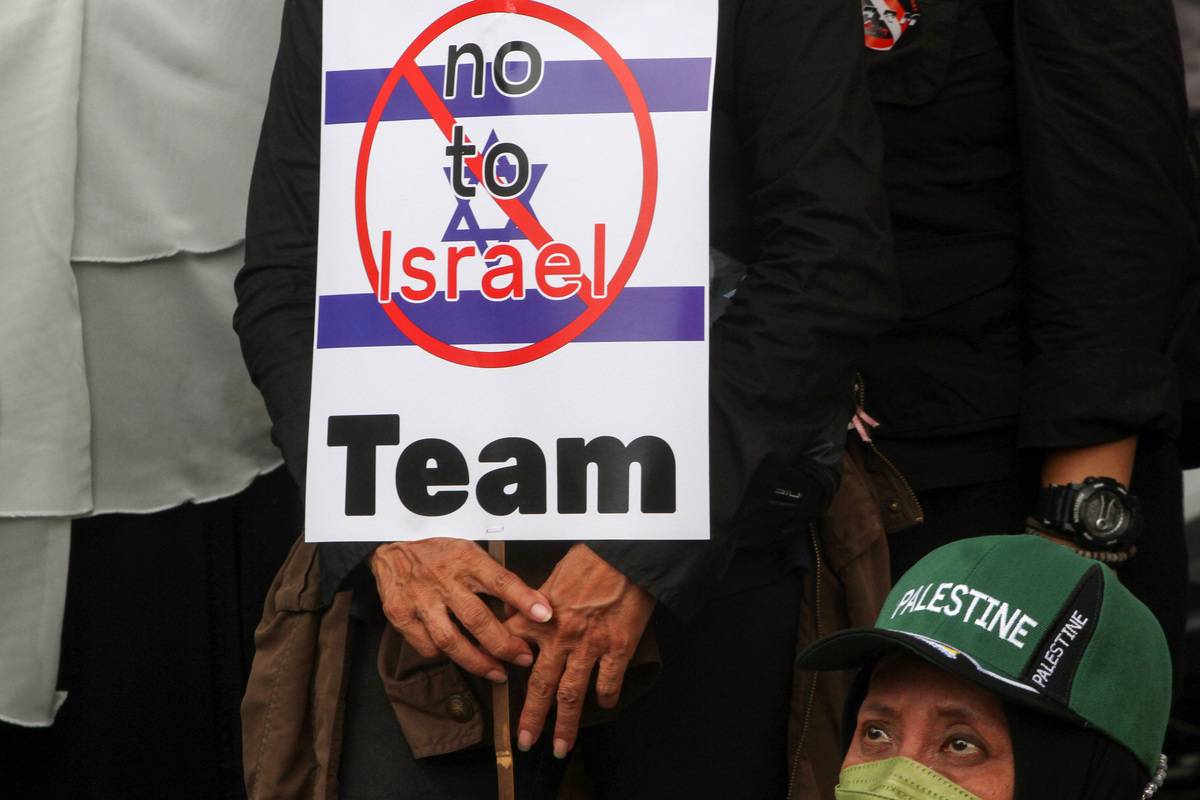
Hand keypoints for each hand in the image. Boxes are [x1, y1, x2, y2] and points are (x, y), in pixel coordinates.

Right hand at [370, 538, 552, 681]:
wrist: (392, 547)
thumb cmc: (440, 552)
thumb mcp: (470, 552)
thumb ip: (493, 578)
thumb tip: (525, 608)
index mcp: (466, 560)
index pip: (500, 580)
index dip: (524, 599)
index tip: (545, 615)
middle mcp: (443, 580)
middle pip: (477, 619)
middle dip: (504, 644)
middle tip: (524, 658)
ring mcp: (420, 599)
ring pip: (451, 640)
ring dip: (478, 662)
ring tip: (497, 673)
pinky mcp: (401, 615)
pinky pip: (427, 646)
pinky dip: (446, 657)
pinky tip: (459, 658)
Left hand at [505, 543, 655, 758]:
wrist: (626, 554)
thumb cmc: (590, 560)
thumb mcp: (551, 577)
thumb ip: (533, 603)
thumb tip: (516, 617)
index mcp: (539, 617)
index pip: (510, 650)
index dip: (502, 674)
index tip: (498, 693)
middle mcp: (560, 636)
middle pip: (540, 686)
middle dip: (532, 718)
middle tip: (525, 741)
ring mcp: (589, 645)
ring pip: (572, 694)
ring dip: (566, 724)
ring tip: (561, 746)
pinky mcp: (618, 647)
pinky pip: (609, 682)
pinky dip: (606, 698)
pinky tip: (604, 706)